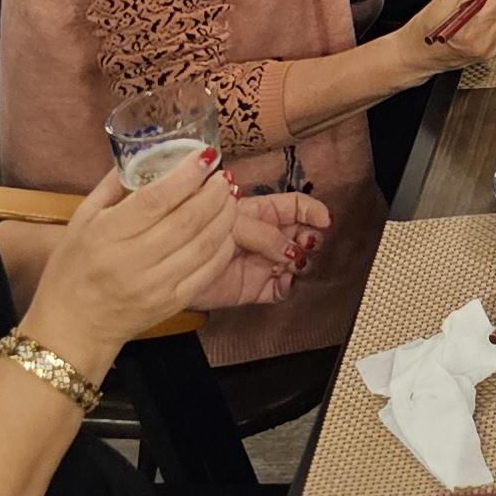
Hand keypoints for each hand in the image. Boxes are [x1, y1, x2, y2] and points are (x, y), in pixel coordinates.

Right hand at [24, 160, 248, 374]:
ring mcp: (155, 286)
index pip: (156, 199)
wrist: (71, 329)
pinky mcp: (171, 304)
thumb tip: (142, 152)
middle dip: (214, 193)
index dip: (187, 175)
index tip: (205, 157)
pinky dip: (223, 247)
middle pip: (187, 220)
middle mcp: (132, 260)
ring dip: (224, 216)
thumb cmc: (71, 269)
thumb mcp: (80, 220)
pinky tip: (226, 230)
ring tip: (229, 197)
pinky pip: (208, 272)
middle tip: (224, 176)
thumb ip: (111, 186)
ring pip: (204, 244)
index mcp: (107, 234)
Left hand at [186, 184, 332, 311]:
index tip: (324, 220)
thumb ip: (264, 234)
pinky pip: (283, 288)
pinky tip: (283, 282)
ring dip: (301, 263)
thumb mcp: (233, 225)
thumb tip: (293, 248)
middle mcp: (267, 236)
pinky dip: (288, 286)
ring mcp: (264, 262)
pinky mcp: (257, 288)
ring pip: (298, 262)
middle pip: (303, 233)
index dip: (313, 210)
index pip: (295, 206)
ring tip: (292, 265)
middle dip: (310, 239)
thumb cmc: (195, 234)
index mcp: (261, 212)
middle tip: (306, 245)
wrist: (172, 268)